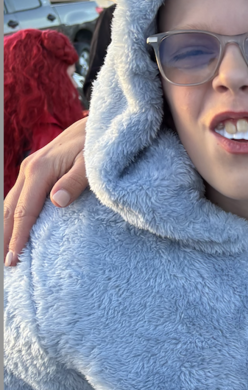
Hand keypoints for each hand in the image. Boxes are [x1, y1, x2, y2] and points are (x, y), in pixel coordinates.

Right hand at [4, 117, 88, 263]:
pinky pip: (19, 197)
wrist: (95, 124)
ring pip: (11, 203)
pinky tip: (16, 229)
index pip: (24, 211)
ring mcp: (30, 169)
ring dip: (6, 228)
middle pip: (10, 210)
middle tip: (7, 265)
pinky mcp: (36, 170)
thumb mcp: (90, 163)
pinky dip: (14, 216)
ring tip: (7, 252)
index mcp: (40, 171)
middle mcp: (29, 170)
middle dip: (5, 237)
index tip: (14, 258)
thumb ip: (75, 182)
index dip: (18, 236)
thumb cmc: (96, 145)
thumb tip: (57, 202)